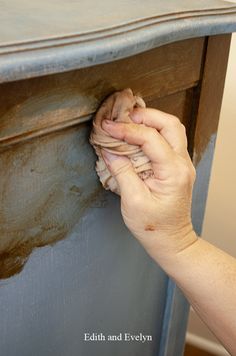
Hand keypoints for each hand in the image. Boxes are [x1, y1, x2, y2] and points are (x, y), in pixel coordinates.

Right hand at [101, 107, 196, 262]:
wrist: (171, 240)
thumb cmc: (153, 227)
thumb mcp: (133, 201)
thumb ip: (122, 172)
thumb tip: (109, 151)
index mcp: (173, 172)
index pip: (151, 138)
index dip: (127, 129)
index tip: (108, 127)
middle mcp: (182, 164)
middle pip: (170, 124)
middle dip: (145, 116)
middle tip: (123, 117)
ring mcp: (182, 164)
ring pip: (173, 129)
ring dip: (151, 121)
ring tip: (129, 122)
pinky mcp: (177, 167)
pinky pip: (169, 140)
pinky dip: (153, 132)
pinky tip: (138, 135)